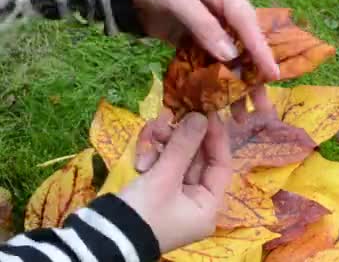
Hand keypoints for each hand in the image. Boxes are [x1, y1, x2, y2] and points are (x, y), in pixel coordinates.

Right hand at [119, 112, 231, 252]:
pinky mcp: (155, 192)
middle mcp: (195, 203)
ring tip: (151, 133)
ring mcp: (175, 197)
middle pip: (197, 159)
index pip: (221, 165)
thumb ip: (183, 145)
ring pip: (177, 158)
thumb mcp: (164, 178)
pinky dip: (153, 154)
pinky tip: (142, 148)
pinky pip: (161, 166)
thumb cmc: (141, 212)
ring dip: (164, 144)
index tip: (209, 114)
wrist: (100, 240)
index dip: (216, 138)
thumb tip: (201, 117)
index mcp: (208, 206)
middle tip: (170, 120)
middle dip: (181, 138)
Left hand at [132, 0, 277, 118]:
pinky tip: (214, 106)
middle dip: (252, 77)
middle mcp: (223, 12)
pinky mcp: (191, 41)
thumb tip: (230, 57)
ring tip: (240, 116)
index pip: (248, 24)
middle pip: (243, 47)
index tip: (273, 75)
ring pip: (227, 60)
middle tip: (263, 105)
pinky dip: (210, 84)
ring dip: (232, 87)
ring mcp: (208, 28)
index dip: (261, 50)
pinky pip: (205, 64)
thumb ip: (204, 26)